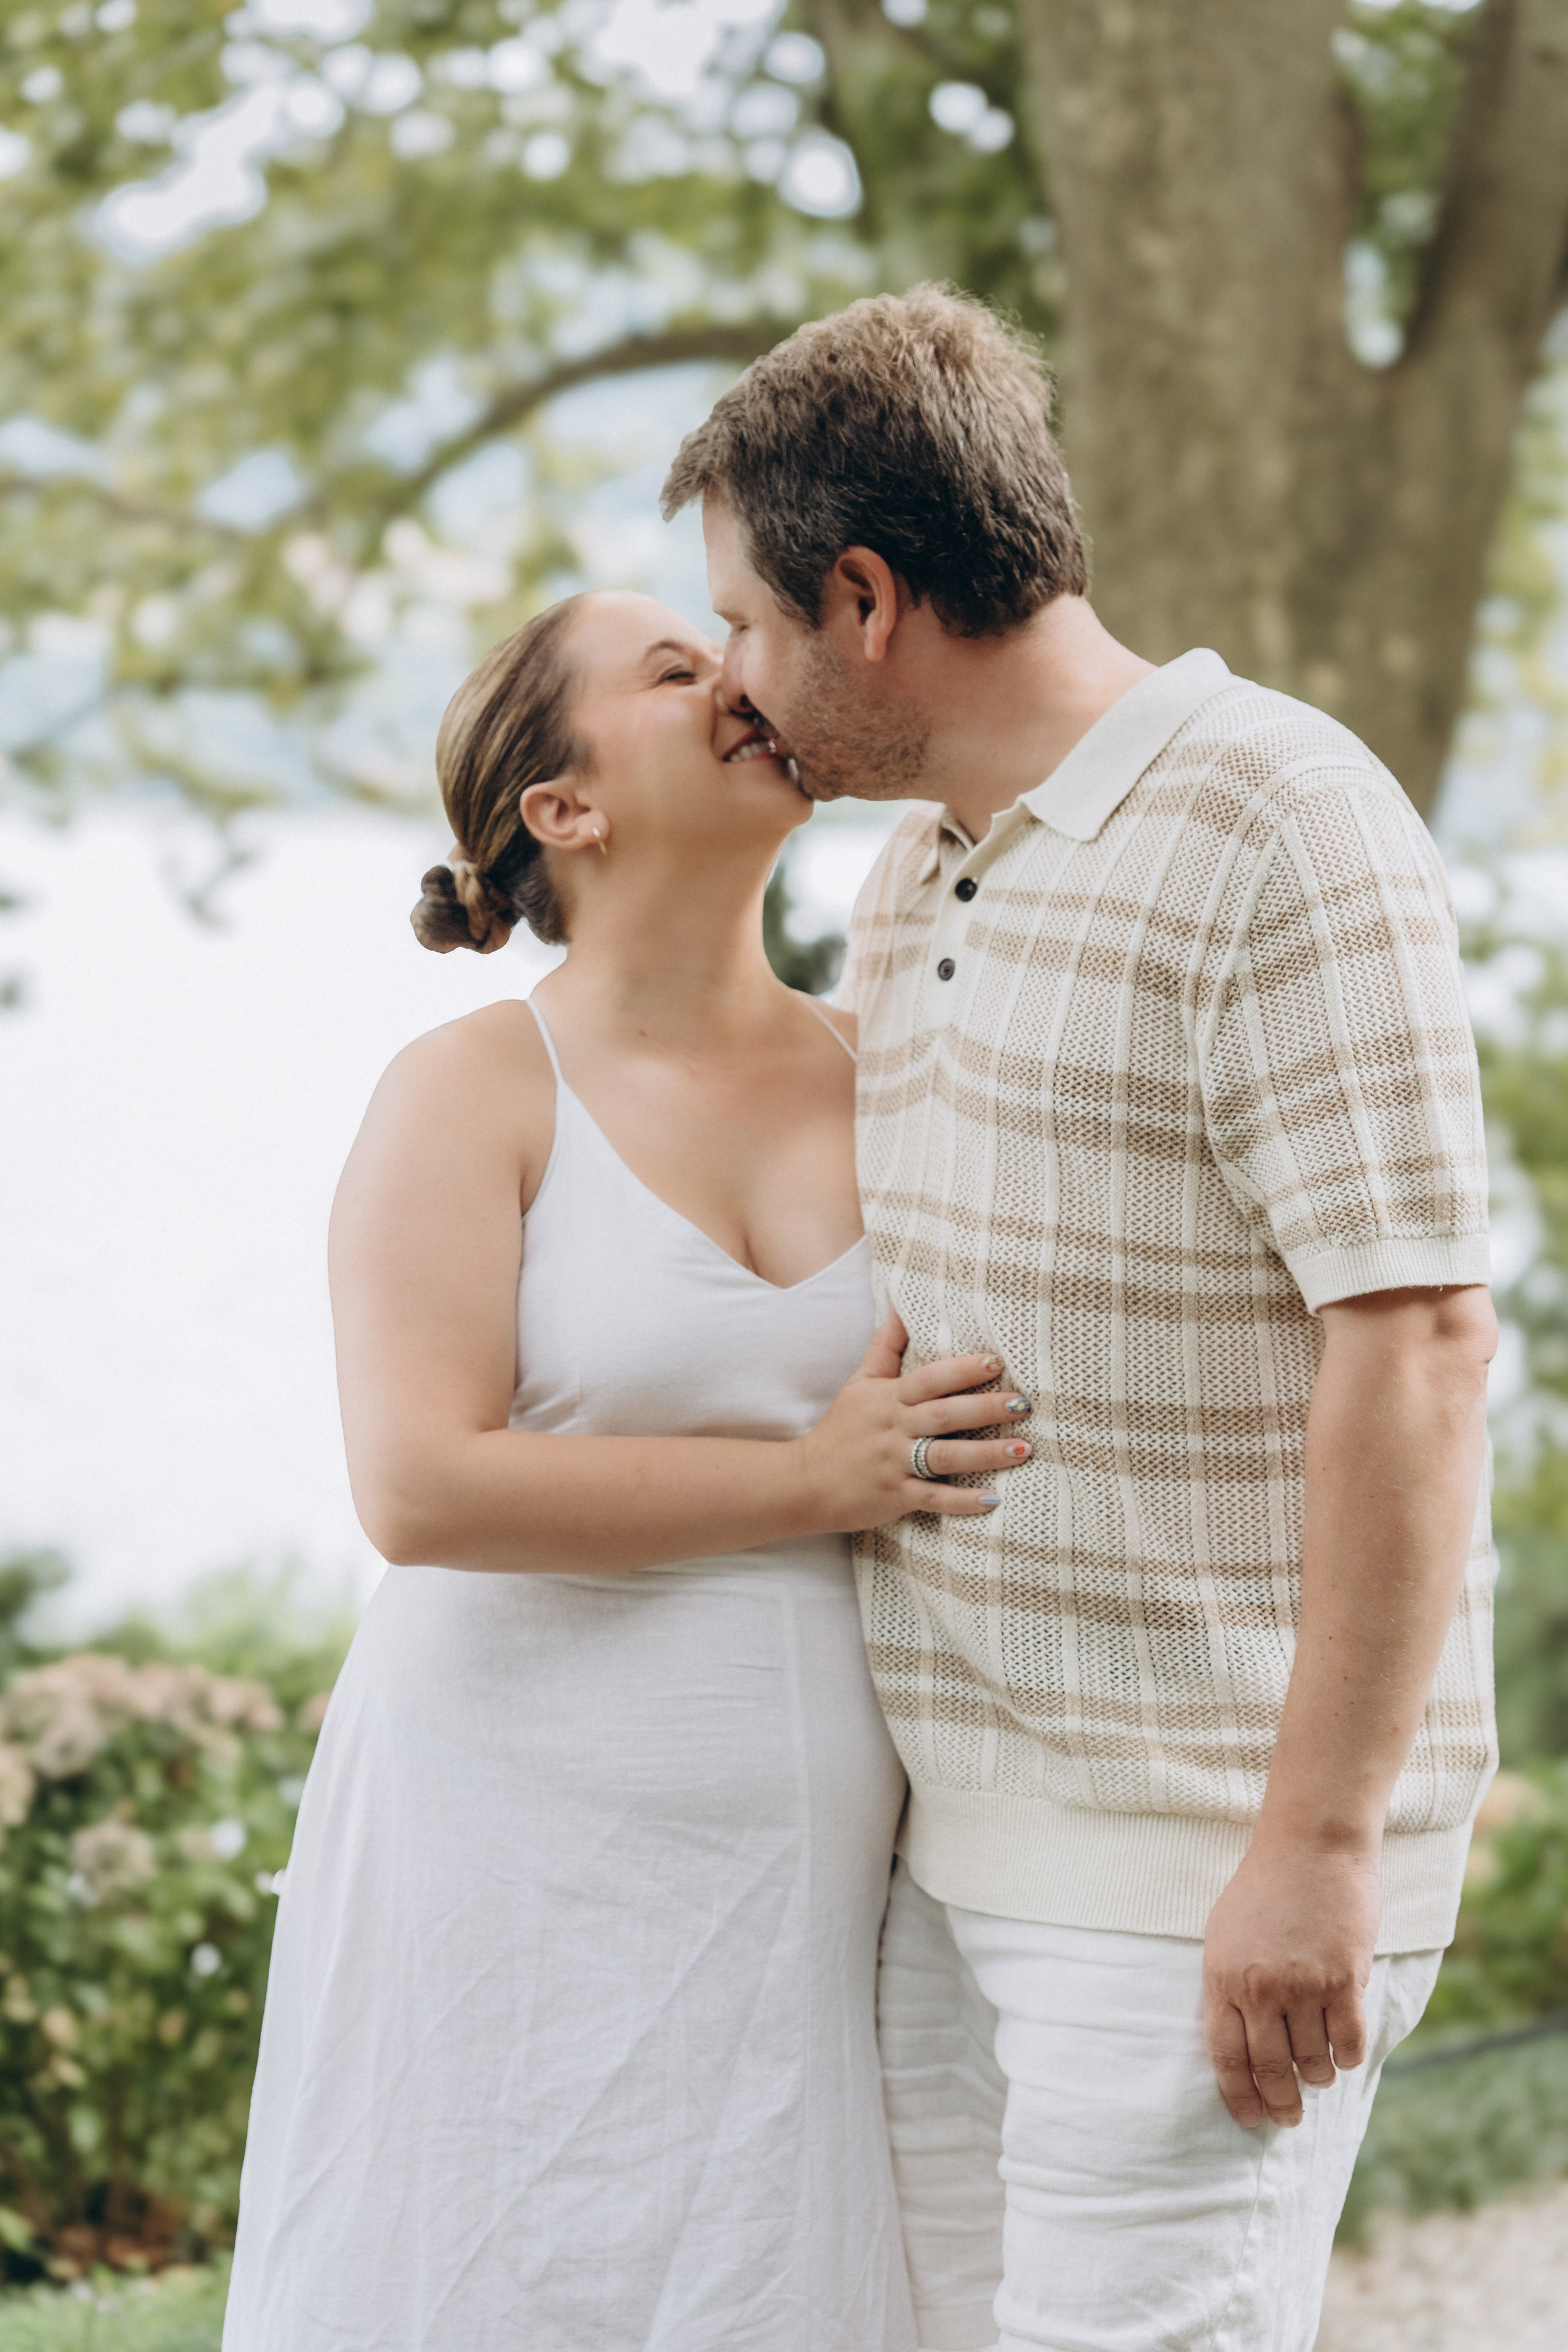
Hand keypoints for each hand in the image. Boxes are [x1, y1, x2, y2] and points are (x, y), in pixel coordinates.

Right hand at [798, 1311, 1029, 1533]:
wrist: (803, 1481)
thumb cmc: (841, 1429)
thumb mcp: (860, 1382)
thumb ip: (885, 1346)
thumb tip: (900, 1303)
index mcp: (889, 1399)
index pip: (929, 1379)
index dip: (962, 1369)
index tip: (996, 1361)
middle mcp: (894, 1428)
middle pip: (944, 1415)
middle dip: (985, 1408)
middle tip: (1023, 1403)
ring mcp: (894, 1464)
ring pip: (944, 1457)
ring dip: (985, 1453)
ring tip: (1023, 1449)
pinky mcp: (895, 1497)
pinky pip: (934, 1499)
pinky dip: (962, 1501)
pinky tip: (993, 1499)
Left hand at [1202, 1838, 1381, 2127]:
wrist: (1311, 1845)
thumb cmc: (1264, 1887)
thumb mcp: (1225, 1933)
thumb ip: (1229, 1986)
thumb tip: (1241, 2041)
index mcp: (1223, 1977)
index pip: (1226, 2057)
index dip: (1239, 2096)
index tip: (1250, 2119)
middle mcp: (1260, 1989)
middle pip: (1271, 2068)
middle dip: (1281, 2102)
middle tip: (1289, 2117)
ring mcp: (1303, 1986)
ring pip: (1312, 2060)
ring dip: (1316, 2077)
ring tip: (1318, 2076)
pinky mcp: (1343, 1980)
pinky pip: (1347, 2041)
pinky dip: (1346, 2057)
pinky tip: (1343, 2056)